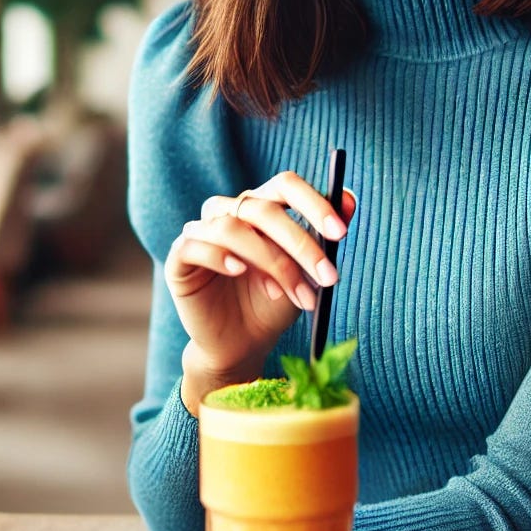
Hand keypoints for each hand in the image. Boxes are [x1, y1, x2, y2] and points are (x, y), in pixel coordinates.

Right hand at [165, 171, 354, 407]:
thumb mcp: (306, 272)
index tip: (341, 233)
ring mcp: (202, 231)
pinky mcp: (180, 257)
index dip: (313, 203)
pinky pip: (196, 245)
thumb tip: (350, 198)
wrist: (241, 345)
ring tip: (291, 296)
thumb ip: (323, 235)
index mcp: (261, 205)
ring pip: (233, 228)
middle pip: (263, 208)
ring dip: (271, 263)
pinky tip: (239, 272)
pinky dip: (220, 256)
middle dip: (301, 244)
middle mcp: (230, 211)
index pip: (285, 184)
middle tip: (328, 277)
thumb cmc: (274, 303)